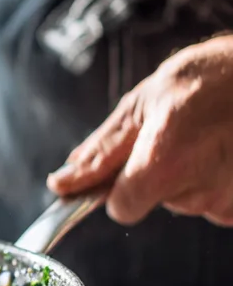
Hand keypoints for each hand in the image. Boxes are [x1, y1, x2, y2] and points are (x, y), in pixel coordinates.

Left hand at [47, 36, 232, 225]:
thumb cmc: (213, 78)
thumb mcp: (146, 100)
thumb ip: (105, 147)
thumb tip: (67, 178)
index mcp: (164, 162)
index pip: (122, 208)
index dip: (117, 189)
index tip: (120, 172)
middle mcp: (198, 189)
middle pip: (156, 199)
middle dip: (157, 171)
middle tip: (178, 133)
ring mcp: (228, 200)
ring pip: (187, 199)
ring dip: (190, 173)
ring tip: (208, 135)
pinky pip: (216, 200)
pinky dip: (216, 179)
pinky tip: (226, 149)